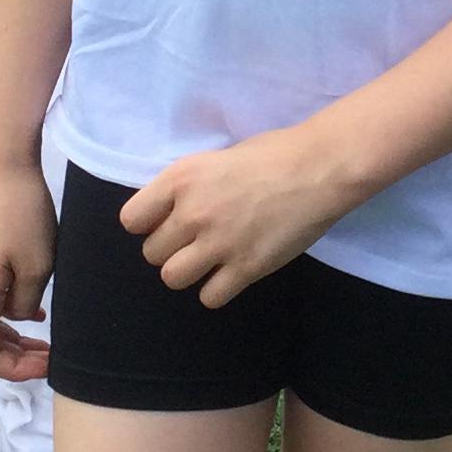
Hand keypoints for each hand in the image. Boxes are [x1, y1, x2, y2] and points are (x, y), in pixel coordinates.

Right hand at [0, 158, 57, 383]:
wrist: (3, 164)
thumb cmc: (23, 214)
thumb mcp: (37, 266)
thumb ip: (26, 303)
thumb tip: (21, 315)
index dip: (13, 370)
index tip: (47, 366)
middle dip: (16, 358)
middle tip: (52, 360)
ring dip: (16, 337)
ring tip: (48, 344)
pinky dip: (12, 314)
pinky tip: (38, 313)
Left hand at [121, 127, 350, 306]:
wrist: (320, 169)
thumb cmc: (272, 154)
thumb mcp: (216, 159)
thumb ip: (189, 187)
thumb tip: (172, 212)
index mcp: (181, 179)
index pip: (131, 220)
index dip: (147, 223)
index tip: (167, 221)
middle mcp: (192, 213)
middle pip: (152, 253)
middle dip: (171, 248)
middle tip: (197, 239)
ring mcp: (219, 244)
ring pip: (172, 278)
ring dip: (188, 272)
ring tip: (210, 259)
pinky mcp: (246, 268)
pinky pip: (210, 297)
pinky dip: (217, 290)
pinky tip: (232, 273)